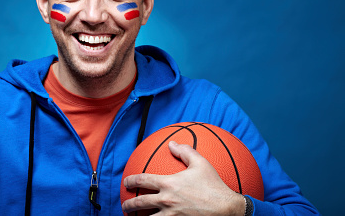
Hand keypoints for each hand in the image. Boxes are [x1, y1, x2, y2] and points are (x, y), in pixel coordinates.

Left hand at [121, 141, 244, 214]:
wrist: (227, 209)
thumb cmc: (214, 186)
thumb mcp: (201, 163)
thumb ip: (185, 151)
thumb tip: (172, 143)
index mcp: (169, 183)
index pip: (143, 180)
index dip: (131, 181)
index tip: (126, 182)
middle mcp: (166, 200)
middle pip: (140, 202)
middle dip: (129, 205)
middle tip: (125, 205)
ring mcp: (171, 215)